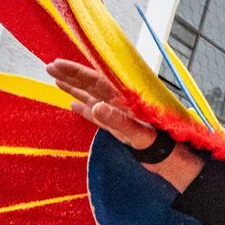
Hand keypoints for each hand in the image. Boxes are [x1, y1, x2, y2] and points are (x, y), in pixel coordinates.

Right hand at [46, 60, 201, 188]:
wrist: (174, 160)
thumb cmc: (162, 144)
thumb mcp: (141, 134)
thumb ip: (119, 121)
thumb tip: (96, 107)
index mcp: (125, 99)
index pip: (97, 80)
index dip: (77, 72)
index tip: (58, 64)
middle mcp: (120, 103)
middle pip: (93, 85)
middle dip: (72, 76)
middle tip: (50, 66)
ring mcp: (119, 114)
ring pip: (92, 97)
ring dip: (75, 89)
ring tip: (56, 80)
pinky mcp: (118, 127)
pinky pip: (97, 115)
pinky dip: (85, 109)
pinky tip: (73, 104)